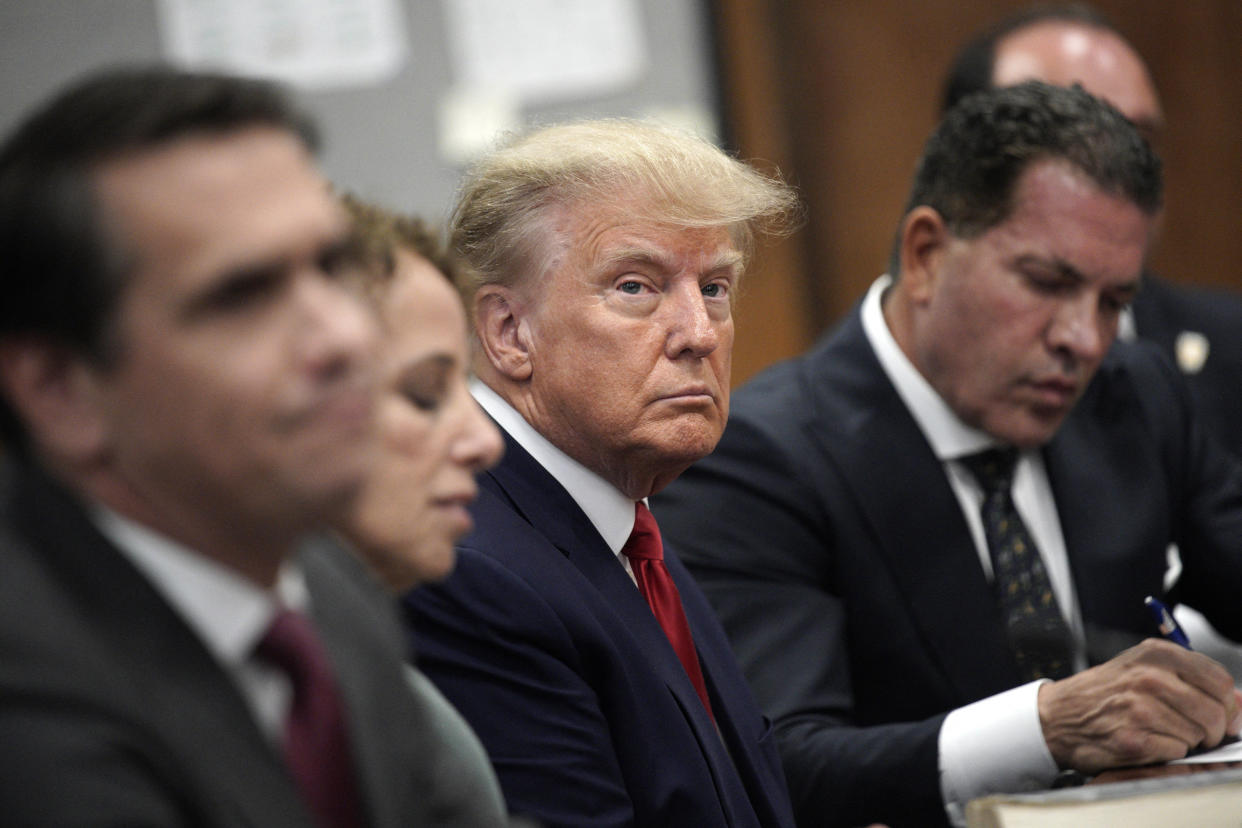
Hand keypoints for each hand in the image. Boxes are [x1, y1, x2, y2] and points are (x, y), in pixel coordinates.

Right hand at [1038, 638, 1241, 772]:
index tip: (1221, 714)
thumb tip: (1239, 703)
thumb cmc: (1104, 693)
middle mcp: (1149, 677)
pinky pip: (1177, 752)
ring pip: (1198, 734)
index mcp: (1155, 655)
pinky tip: (1149, 743)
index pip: (1220, 681)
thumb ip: (1191, 679)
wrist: (1057, 716)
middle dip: (1212, 729)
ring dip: (1187, 741)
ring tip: (1162, 733)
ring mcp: (1140, 708)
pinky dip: (1168, 753)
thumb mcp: (1143, 670)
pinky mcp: (1134, 738)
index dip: (1227, 704)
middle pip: (1215, 711)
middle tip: (1196, 732)